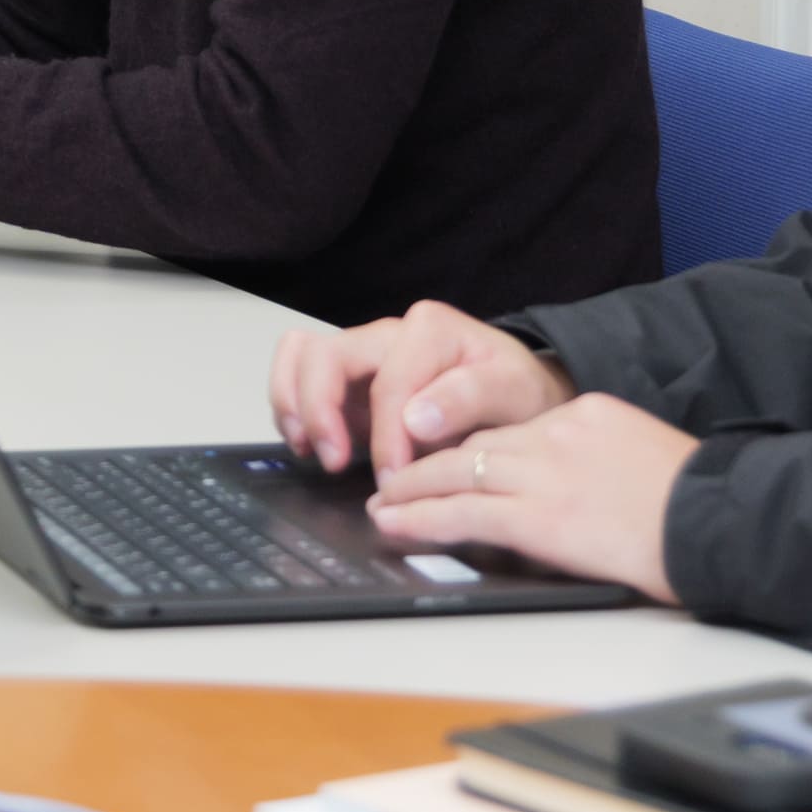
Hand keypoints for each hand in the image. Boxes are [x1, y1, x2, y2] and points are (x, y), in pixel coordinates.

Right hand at [267, 300, 574, 475]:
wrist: (520, 396)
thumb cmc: (517, 393)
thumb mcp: (512, 393)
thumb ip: (467, 399)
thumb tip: (414, 418)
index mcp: (430, 330)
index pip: (388, 383)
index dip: (384, 436)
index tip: (395, 480)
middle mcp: (389, 334)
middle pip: (327, 356)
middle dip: (321, 412)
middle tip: (335, 463)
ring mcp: (364, 354)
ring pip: (301, 355)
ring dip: (295, 404)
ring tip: (311, 450)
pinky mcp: (349, 379)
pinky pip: (298, 372)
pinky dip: (291, 405)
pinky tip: (309, 444)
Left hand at [363, 393, 697, 603]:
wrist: (723, 522)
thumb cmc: (698, 503)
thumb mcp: (643, 455)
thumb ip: (598, 457)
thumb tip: (569, 482)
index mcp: (587, 413)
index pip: (512, 428)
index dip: (471, 446)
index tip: (447, 459)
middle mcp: (559, 434)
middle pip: (476, 443)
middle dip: (427, 462)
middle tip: (393, 475)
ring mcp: (547, 473)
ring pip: (458, 473)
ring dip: (412, 489)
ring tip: (384, 502)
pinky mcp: (542, 516)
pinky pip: (466, 513)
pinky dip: (424, 517)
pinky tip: (398, 523)